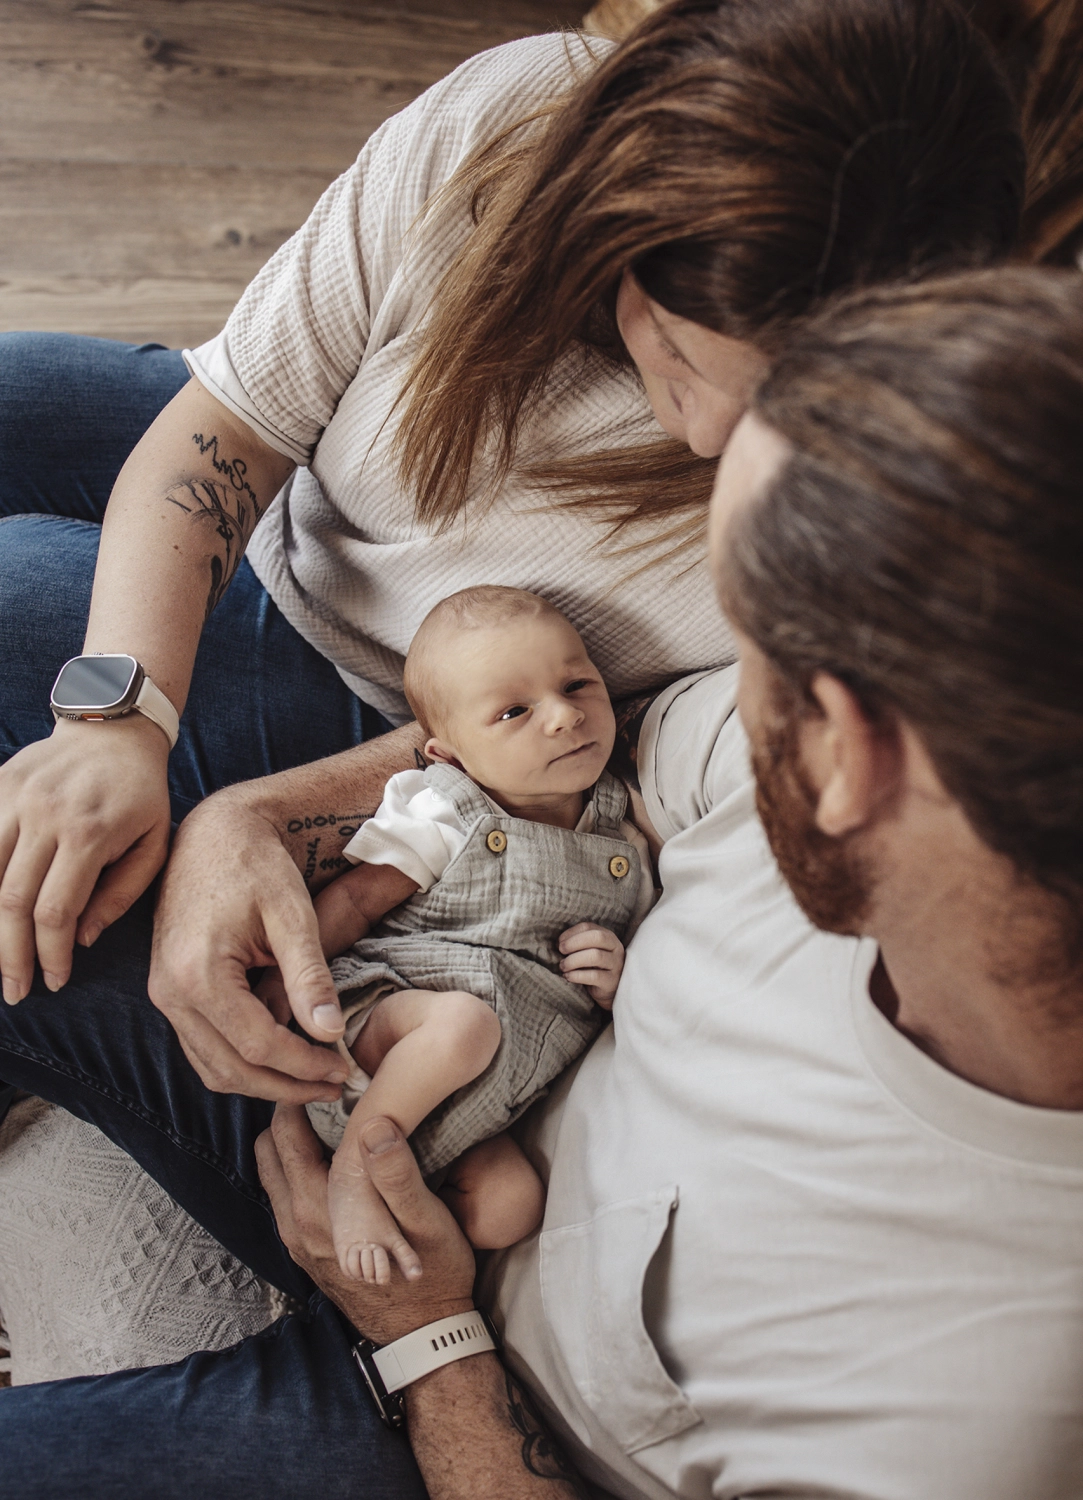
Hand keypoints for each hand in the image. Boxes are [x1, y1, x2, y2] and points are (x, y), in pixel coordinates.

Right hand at [0, 716, 171, 1003]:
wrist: (115, 731)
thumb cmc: (142, 795)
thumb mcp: (155, 843)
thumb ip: (122, 893)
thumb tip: (81, 940)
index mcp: (90, 832)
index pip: (56, 910)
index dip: (49, 955)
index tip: (53, 982)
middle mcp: (45, 815)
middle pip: (11, 901)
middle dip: (10, 955)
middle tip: (15, 991)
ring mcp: (14, 798)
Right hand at [148, 789, 350, 1103]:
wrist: (213, 833)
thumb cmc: (255, 864)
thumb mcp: (291, 912)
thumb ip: (309, 974)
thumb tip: (331, 1032)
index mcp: (198, 973)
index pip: (257, 1045)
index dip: (304, 1065)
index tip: (343, 1070)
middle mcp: (170, 993)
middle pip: (230, 1069)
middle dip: (286, 1087)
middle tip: (334, 1087)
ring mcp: (164, 996)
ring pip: (212, 1069)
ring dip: (263, 1084)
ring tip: (314, 1080)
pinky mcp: (170, 992)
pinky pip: (203, 1049)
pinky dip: (241, 1064)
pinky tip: (282, 1060)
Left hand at [256, 1104, 475, 1343]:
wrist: (427, 1333)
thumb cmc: (434, 1273)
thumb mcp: (427, 1221)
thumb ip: (396, 1174)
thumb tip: (373, 1125)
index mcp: (320, 1210)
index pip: (285, 1136)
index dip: (302, 1097)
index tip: (330, 1076)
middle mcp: (298, 1224)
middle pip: (270, 1150)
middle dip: (291, 1114)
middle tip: (329, 1090)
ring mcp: (298, 1239)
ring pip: (274, 1171)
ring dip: (293, 1139)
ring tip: (333, 1115)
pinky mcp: (306, 1248)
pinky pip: (286, 1192)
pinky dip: (298, 1164)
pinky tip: (335, 1154)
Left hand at [558, 922, 623, 1006]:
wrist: (609, 990)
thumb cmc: (595, 967)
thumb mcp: (589, 951)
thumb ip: (578, 943)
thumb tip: (559, 944)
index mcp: (608, 936)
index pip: (588, 927)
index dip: (571, 933)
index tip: (559, 942)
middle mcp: (615, 948)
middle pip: (597, 937)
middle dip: (574, 943)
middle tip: (561, 951)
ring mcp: (615, 965)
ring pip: (595, 956)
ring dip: (574, 960)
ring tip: (563, 966)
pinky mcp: (611, 982)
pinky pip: (594, 976)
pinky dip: (577, 975)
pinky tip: (568, 976)